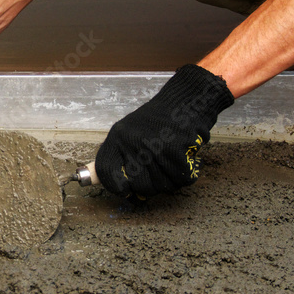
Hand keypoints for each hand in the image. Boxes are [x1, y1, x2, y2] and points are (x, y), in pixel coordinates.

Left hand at [95, 64, 233, 198]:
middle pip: (139, 186)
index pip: (105, 172)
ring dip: (172, 180)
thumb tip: (116, 188)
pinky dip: (188, 173)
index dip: (116, 187)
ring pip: (162, 185)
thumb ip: (121, 159)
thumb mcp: (129, 134)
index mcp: (117, 138)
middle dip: (152, 186)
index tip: (127, 191)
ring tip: (174, 162)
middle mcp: (132, 143)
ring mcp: (153, 147)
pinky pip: (181, 178)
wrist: (185, 101)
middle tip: (161, 172)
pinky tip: (187, 159)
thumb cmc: (157, 122)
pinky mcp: (175, 150)